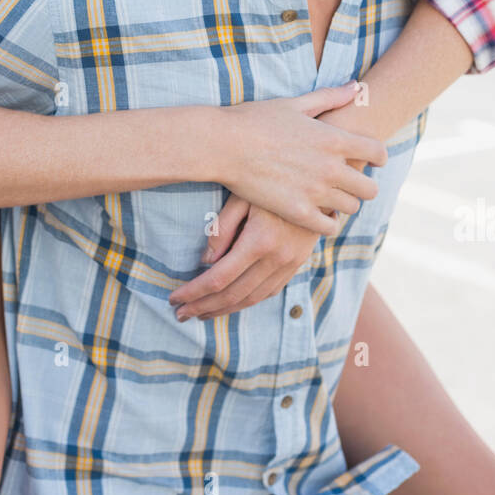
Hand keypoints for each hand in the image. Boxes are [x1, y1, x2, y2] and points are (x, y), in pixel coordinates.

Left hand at [169, 195, 336, 321]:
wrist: (320, 181)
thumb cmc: (272, 180)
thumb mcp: (242, 195)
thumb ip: (222, 228)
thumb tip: (205, 262)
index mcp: (260, 240)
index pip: (218, 278)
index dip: (194, 293)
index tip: (174, 299)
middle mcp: (276, 258)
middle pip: (233, 295)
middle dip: (203, 307)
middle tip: (180, 315)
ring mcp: (290, 264)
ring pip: (252, 299)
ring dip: (224, 310)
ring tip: (201, 314)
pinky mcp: (297, 264)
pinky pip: (269, 292)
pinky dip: (247, 302)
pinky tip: (231, 302)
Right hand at [217, 84, 385, 234]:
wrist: (223, 145)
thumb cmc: (255, 119)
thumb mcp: (295, 104)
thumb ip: (330, 97)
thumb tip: (356, 87)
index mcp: (333, 139)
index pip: (377, 152)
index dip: (378, 157)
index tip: (371, 160)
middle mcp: (331, 167)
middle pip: (370, 188)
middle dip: (363, 185)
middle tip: (349, 183)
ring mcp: (316, 192)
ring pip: (352, 208)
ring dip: (344, 203)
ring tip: (330, 198)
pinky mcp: (298, 212)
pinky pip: (329, 227)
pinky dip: (327, 222)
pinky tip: (317, 214)